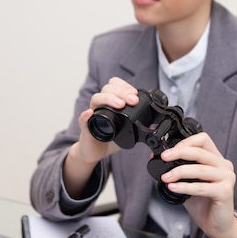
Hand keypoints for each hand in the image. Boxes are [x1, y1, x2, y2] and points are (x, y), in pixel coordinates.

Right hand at [63, 77, 138, 197]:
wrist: (95, 152)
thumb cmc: (110, 138)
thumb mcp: (126, 130)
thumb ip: (137, 125)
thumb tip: (154, 123)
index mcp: (110, 102)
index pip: (115, 85)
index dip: (125, 86)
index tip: (136, 94)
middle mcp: (100, 105)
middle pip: (107, 89)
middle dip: (122, 92)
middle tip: (133, 100)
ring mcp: (92, 115)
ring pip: (96, 99)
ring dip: (108, 99)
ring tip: (120, 104)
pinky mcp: (85, 127)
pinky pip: (83, 119)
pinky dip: (86, 115)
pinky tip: (90, 113)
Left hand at [159, 133, 236, 237]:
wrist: (217, 226)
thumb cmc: (203, 204)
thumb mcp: (188, 182)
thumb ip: (177, 169)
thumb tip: (157, 157)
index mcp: (216, 160)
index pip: (204, 139)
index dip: (187, 141)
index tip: (170, 149)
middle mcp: (224, 166)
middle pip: (200, 152)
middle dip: (179, 153)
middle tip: (165, 158)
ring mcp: (227, 178)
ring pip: (200, 169)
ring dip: (179, 171)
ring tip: (166, 177)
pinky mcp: (226, 192)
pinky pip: (202, 187)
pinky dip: (185, 187)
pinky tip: (173, 187)